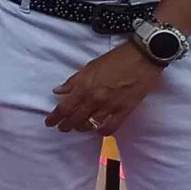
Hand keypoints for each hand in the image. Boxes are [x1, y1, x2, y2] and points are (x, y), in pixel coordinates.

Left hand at [47, 42, 164, 134]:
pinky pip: (110, 127)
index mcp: (84, 86)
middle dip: (65, 126)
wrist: (141, 58)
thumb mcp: (89, 67)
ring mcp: (110, 106)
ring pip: (90, 125)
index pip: (64, 107)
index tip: (49, 123)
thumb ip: (73, 81)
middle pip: (75, 119)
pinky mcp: (124, 111)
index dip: (54, 118)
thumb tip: (57, 91)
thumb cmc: (115, 59)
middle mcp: (94, 98)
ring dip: (82, 128)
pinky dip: (102, 132)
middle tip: (62, 128)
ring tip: (79, 127)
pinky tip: (98, 130)